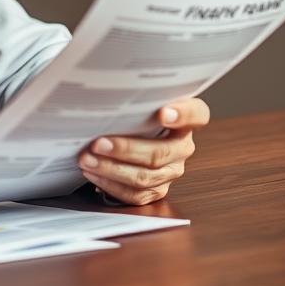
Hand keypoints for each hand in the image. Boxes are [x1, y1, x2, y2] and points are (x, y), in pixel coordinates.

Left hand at [78, 97, 209, 205]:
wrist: (126, 135)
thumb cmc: (130, 114)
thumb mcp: (137, 103)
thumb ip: (136, 100)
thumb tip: (106, 90)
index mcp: (185, 120)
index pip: (196, 114)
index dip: (183, 115)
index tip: (163, 113)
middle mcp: (182, 147)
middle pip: (160, 152)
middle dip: (126, 149)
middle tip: (99, 144)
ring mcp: (171, 171)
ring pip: (145, 177)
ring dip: (112, 169)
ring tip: (87, 159)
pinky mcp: (157, 190)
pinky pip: (136, 194)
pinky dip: (111, 185)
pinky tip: (93, 173)